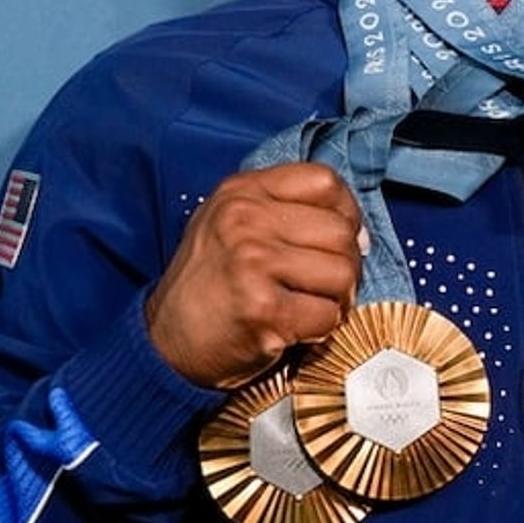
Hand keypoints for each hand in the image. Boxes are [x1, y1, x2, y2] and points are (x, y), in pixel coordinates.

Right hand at [144, 163, 365, 389]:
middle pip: (340, 231)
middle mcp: (245, 219)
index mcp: (242, 191)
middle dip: (346, 264)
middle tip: (325, 285)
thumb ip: (285, 211)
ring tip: (309, 306)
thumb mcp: (231, 223)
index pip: (325, 181)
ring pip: (342, 273)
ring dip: (336, 299)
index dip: (346, 212)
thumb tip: (358, 233)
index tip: (337, 240)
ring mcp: (253, 262)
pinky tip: (296, 329)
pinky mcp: (263, 309)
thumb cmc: (210, 284)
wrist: (166, 341)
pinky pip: (327, 315)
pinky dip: (321, 329)